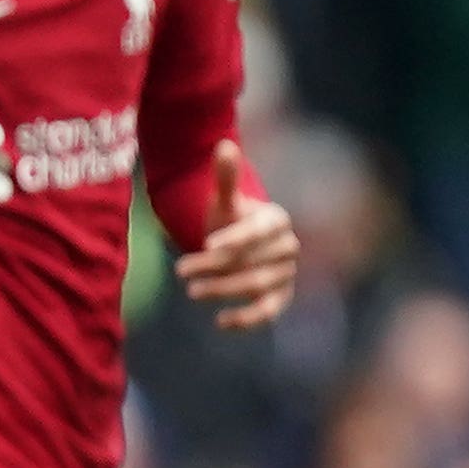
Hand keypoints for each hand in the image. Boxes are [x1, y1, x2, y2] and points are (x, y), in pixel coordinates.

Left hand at [175, 138, 298, 329]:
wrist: (237, 244)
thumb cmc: (228, 219)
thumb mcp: (223, 200)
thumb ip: (225, 178)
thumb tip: (223, 145)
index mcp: (276, 220)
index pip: (258, 232)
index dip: (234, 239)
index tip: (206, 245)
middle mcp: (287, 248)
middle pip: (252, 261)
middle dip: (216, 267)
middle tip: (181, 270)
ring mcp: (286, 274)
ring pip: (256, 285)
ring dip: (223, 290)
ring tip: (191, 291)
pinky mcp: (280, 298)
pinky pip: (268, 311)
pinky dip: (248, 319)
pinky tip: (221, 322)